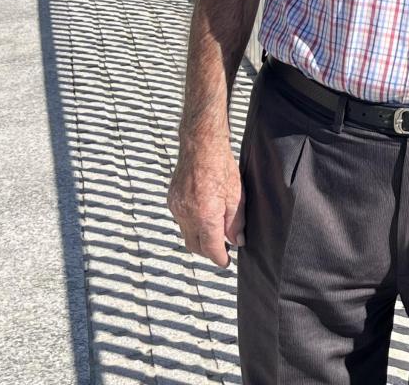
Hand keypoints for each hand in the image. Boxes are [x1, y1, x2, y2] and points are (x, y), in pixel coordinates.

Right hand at [167, 138, 243, 267]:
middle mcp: (186, 215)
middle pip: (195, 246)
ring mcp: (176, 207)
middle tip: (222, 250)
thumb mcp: (237, 196)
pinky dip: (191, 224)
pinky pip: (181, 220)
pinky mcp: (172, 200)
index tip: (226, 263)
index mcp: (204, 216)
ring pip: (186, 234)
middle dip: (208, 252)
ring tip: (214, 232)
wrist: (200, 145)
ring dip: (199, 238)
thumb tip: (237, 242)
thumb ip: (236, 223)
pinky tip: (203, 216)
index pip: (211, 249)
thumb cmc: (221, 167)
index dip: (220, 259)